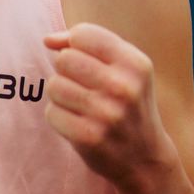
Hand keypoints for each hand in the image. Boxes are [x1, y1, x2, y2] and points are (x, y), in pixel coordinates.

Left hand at [43, 22, 173, 188]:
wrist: (145, 159)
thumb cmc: (128, 104)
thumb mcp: (125, 69)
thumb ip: (90, 46)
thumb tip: (48, 40)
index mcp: (135, 64)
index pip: (83, 34)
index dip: (74, 45)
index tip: (84, 60)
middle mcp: (124, 87)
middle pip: (64, 59)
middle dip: (66, 71)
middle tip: (82, 87)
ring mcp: (107, 113)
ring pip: (54, 85)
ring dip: (60, 95)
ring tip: (80, 105)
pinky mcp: (89, 137)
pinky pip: (51, 112)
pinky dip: (59, 117)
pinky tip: (78, 123)